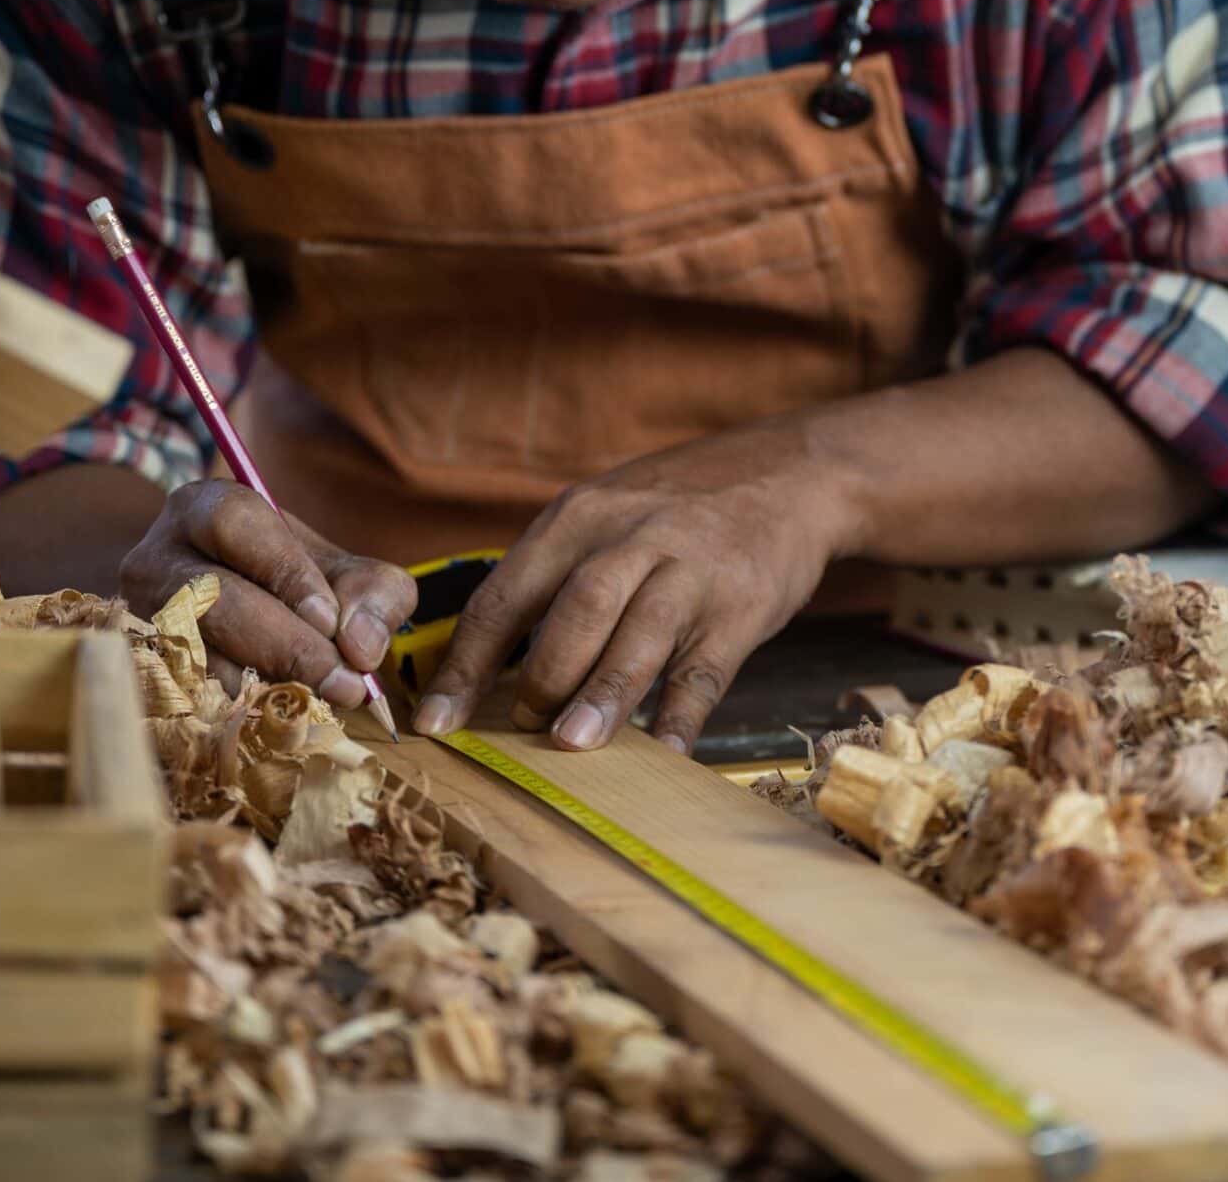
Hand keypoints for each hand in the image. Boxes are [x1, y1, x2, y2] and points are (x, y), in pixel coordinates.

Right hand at [119, 479, 416, 705]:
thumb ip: (374, 594)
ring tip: (321, 702)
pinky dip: (238, 711)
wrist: (252, 616)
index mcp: (204, 509)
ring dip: (263, 685)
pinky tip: (280, 718)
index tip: (330, 620)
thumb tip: (361, 646)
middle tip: (343, 683)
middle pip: (212, 596)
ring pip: (194, 654)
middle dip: (284, 645)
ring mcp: (138, 618)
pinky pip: (184, 695)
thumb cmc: (302, 587)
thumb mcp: (349, 573)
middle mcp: (156, 558)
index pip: (235, 525)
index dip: (283, 572)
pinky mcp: (139, 670)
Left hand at [414, 423, 863, 754]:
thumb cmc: (680, 507)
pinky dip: (680, 716)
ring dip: (601, 694)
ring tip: (571, 744)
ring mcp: (690, 572)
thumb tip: (485, 665)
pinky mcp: (742, 607)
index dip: (464, 664)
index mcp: (579, 517)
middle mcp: (632, 538)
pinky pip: (704, 671)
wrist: (793, 473)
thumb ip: (554, 574)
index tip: (434, 722)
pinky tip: (659, 754)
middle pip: (572, 611)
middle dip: (538, 677)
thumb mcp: (607, 511)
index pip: (505, 595)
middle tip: (516, 728)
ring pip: (636, 636)